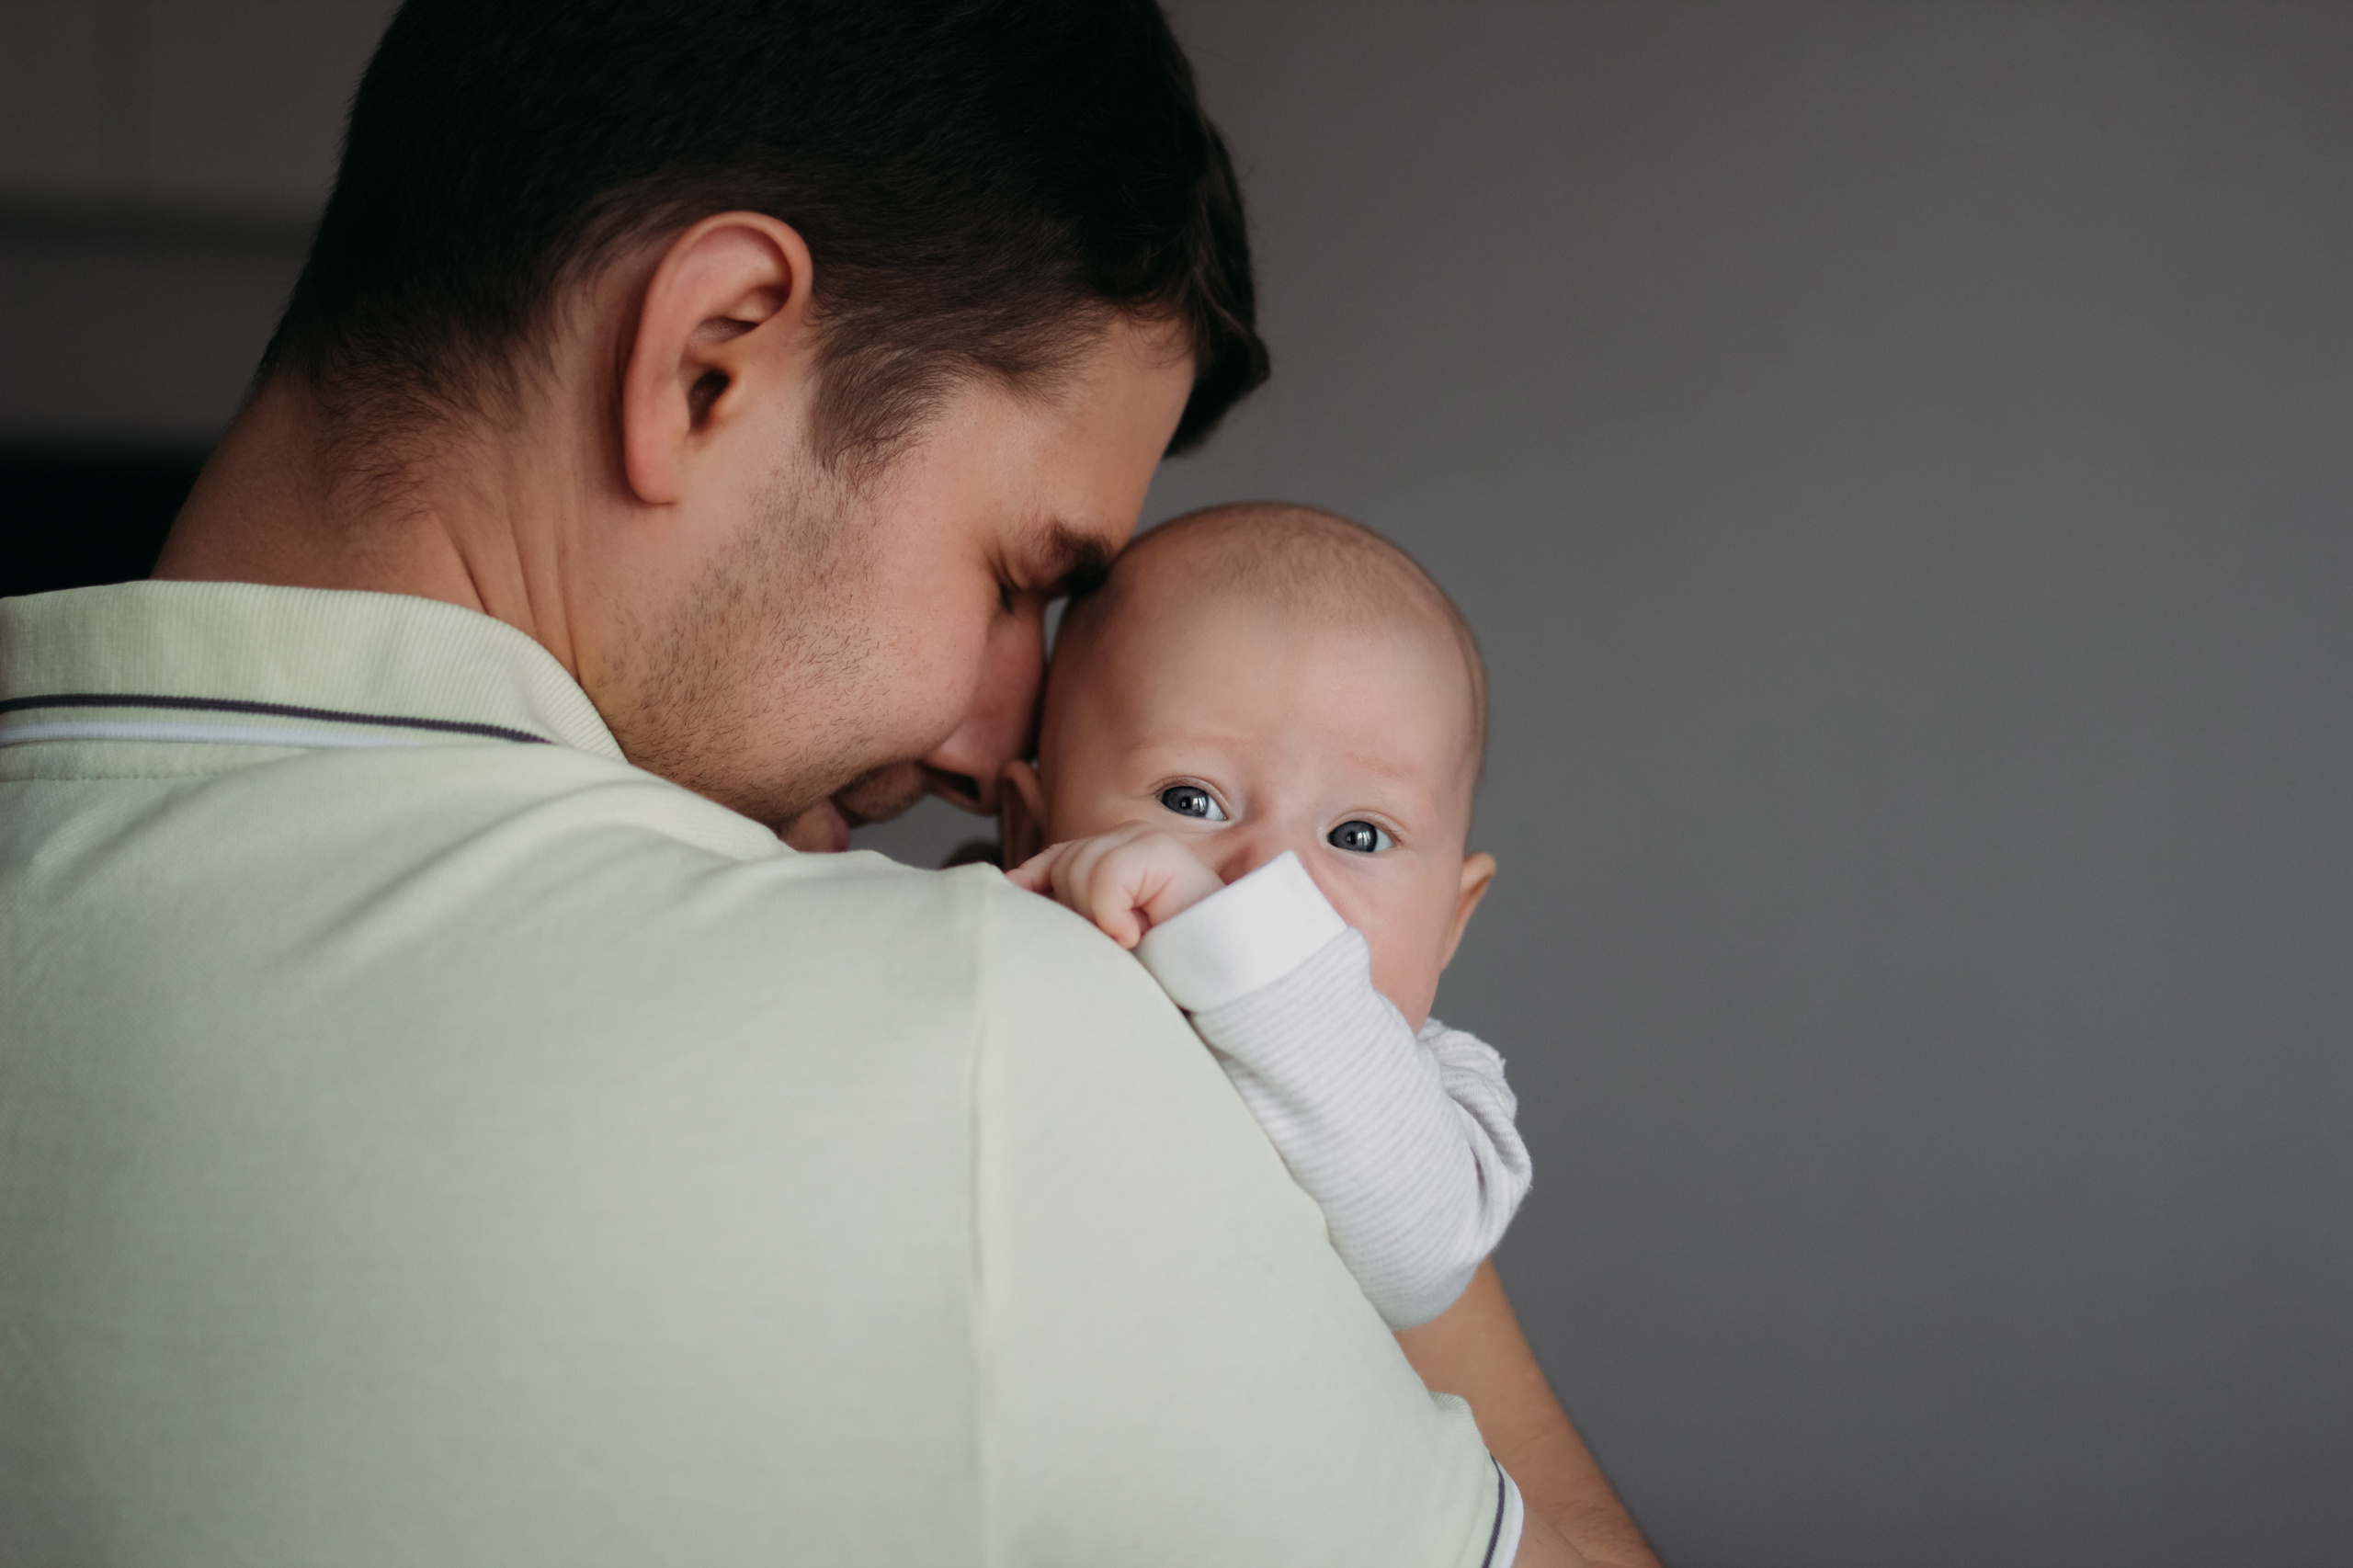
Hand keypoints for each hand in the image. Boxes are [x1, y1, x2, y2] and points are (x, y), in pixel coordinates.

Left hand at [1005, 825, 1223, 947]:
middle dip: (1075, 909)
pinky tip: (1135, 933)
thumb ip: (1067, 907)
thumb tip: (1009, 884)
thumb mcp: (1101, 935)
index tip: (1022, 900)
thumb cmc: (1163, 965)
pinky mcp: (1159, 849)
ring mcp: (1145, 841)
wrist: (1218, 977)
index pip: (1057, 856)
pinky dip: (1112, 913)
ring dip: (1097, 916)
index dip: (1036, 879)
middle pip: (1063, 863)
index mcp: (1115, 857)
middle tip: (1112, 941)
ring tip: (1130, 938)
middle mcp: (1129, 841)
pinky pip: (1104, 877)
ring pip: (1079, 869)